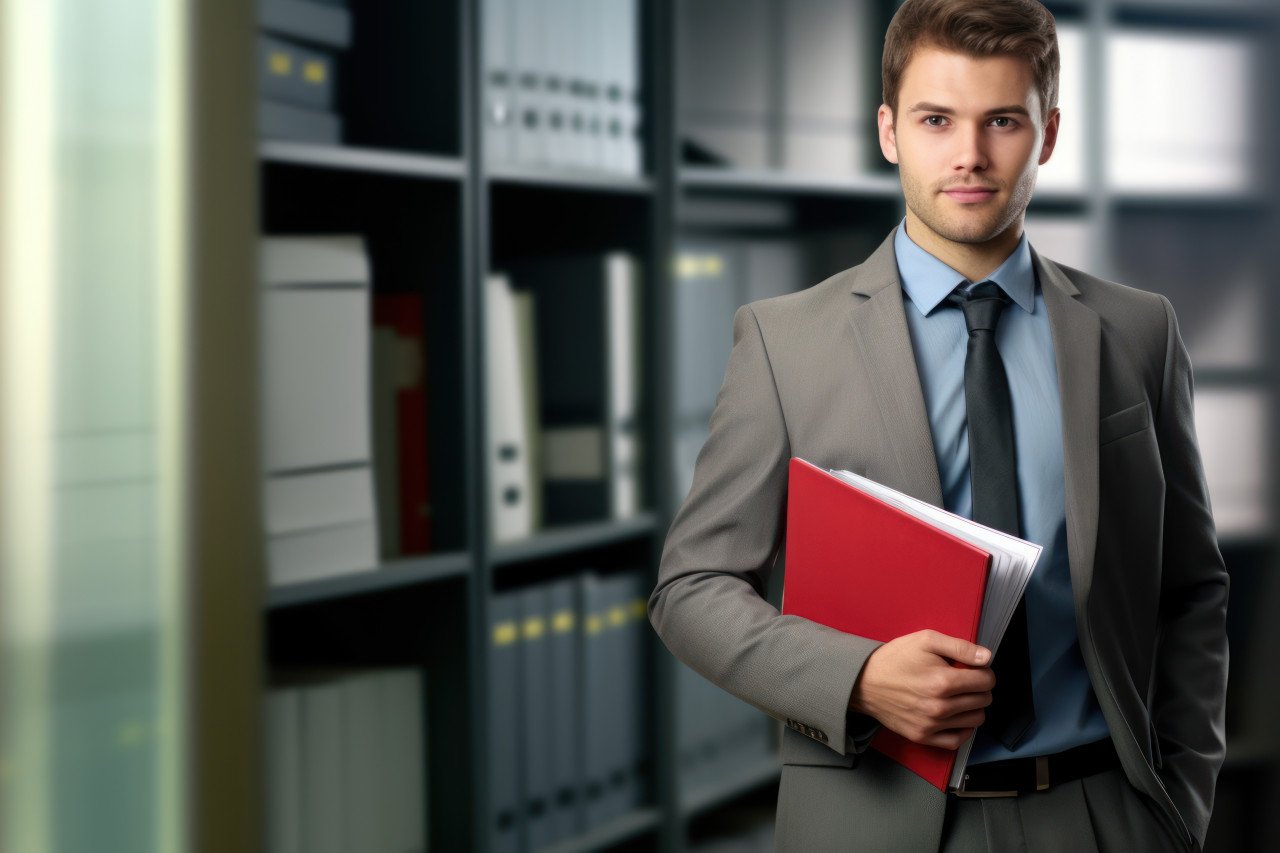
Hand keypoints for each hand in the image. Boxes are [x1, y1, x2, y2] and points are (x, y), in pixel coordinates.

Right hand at [849, 629, 994, 749]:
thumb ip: (960, 647)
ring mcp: (931, 724)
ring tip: (960, 696)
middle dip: (979, 687)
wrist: (864, 682)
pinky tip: (957, 716)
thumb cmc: (895, 659)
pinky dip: (964, 729)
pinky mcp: (922, 736)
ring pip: (975, 720)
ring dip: (974, 706)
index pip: (986, 680)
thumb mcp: (925, 640)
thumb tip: (987, 657)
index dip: (984, 671)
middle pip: (983, 700)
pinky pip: (957, 740)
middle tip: (964, 680)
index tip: (974, 668)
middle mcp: (939, 706)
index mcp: (943, 681)